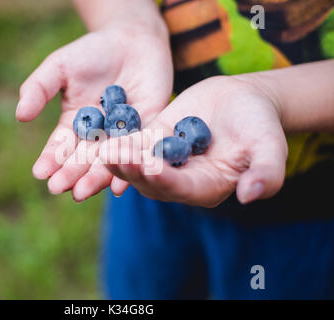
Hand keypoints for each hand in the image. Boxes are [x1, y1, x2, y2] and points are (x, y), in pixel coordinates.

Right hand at [16, 25, 172, 201]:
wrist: (133, 40)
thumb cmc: (92, 51)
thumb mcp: (60, 66)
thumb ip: (39, 89)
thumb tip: (19, 116)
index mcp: (75, 124)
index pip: (60, 146)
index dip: (50, 160)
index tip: (39, 173)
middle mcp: (98, 136)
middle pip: (83, 159)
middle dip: (70, 174)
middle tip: (58, 188)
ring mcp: (122, 136)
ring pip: (109, 161)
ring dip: (95, 178)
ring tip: (82, 192)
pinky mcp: (148, 131)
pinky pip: (139, 152)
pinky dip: (131, 167)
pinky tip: (121, 184)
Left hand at [100, 76, 288, 206]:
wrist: (245, 100)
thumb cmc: (261, 125)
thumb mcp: (271, 148)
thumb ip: (266, 173)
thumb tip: (250, 196)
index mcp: (206, 188)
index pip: (182, 189)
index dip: (165, 179)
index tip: (150, 166)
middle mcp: (181, 180)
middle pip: (151, 181)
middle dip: (132, 171)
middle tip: (115, 157)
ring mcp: (165, 162)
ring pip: (136, 166)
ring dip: (119, 159)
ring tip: (104, 149)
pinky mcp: (154, 142)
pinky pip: (134, 145)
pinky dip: (120, 142)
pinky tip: (103, 135)